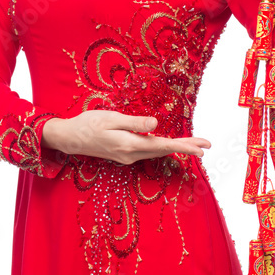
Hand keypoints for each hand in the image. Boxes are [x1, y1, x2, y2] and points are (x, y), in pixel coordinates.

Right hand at [41, 111, 210, 165]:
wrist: (68, 138)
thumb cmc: (87, 124)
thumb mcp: (110, 118)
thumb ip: (134, 123)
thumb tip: (156, 124)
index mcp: (129, 144)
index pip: (163, 145)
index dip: (184, 146)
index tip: (201, 147)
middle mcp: (131, 154)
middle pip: (164, 151)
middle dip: (186, 148)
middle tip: (206, 146)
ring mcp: (127, 156)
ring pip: (157, 152)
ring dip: (176, 148)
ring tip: (194, 146)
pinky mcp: (124, 154)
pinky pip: (148, 152)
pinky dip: (163, 148)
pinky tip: (169, 146)